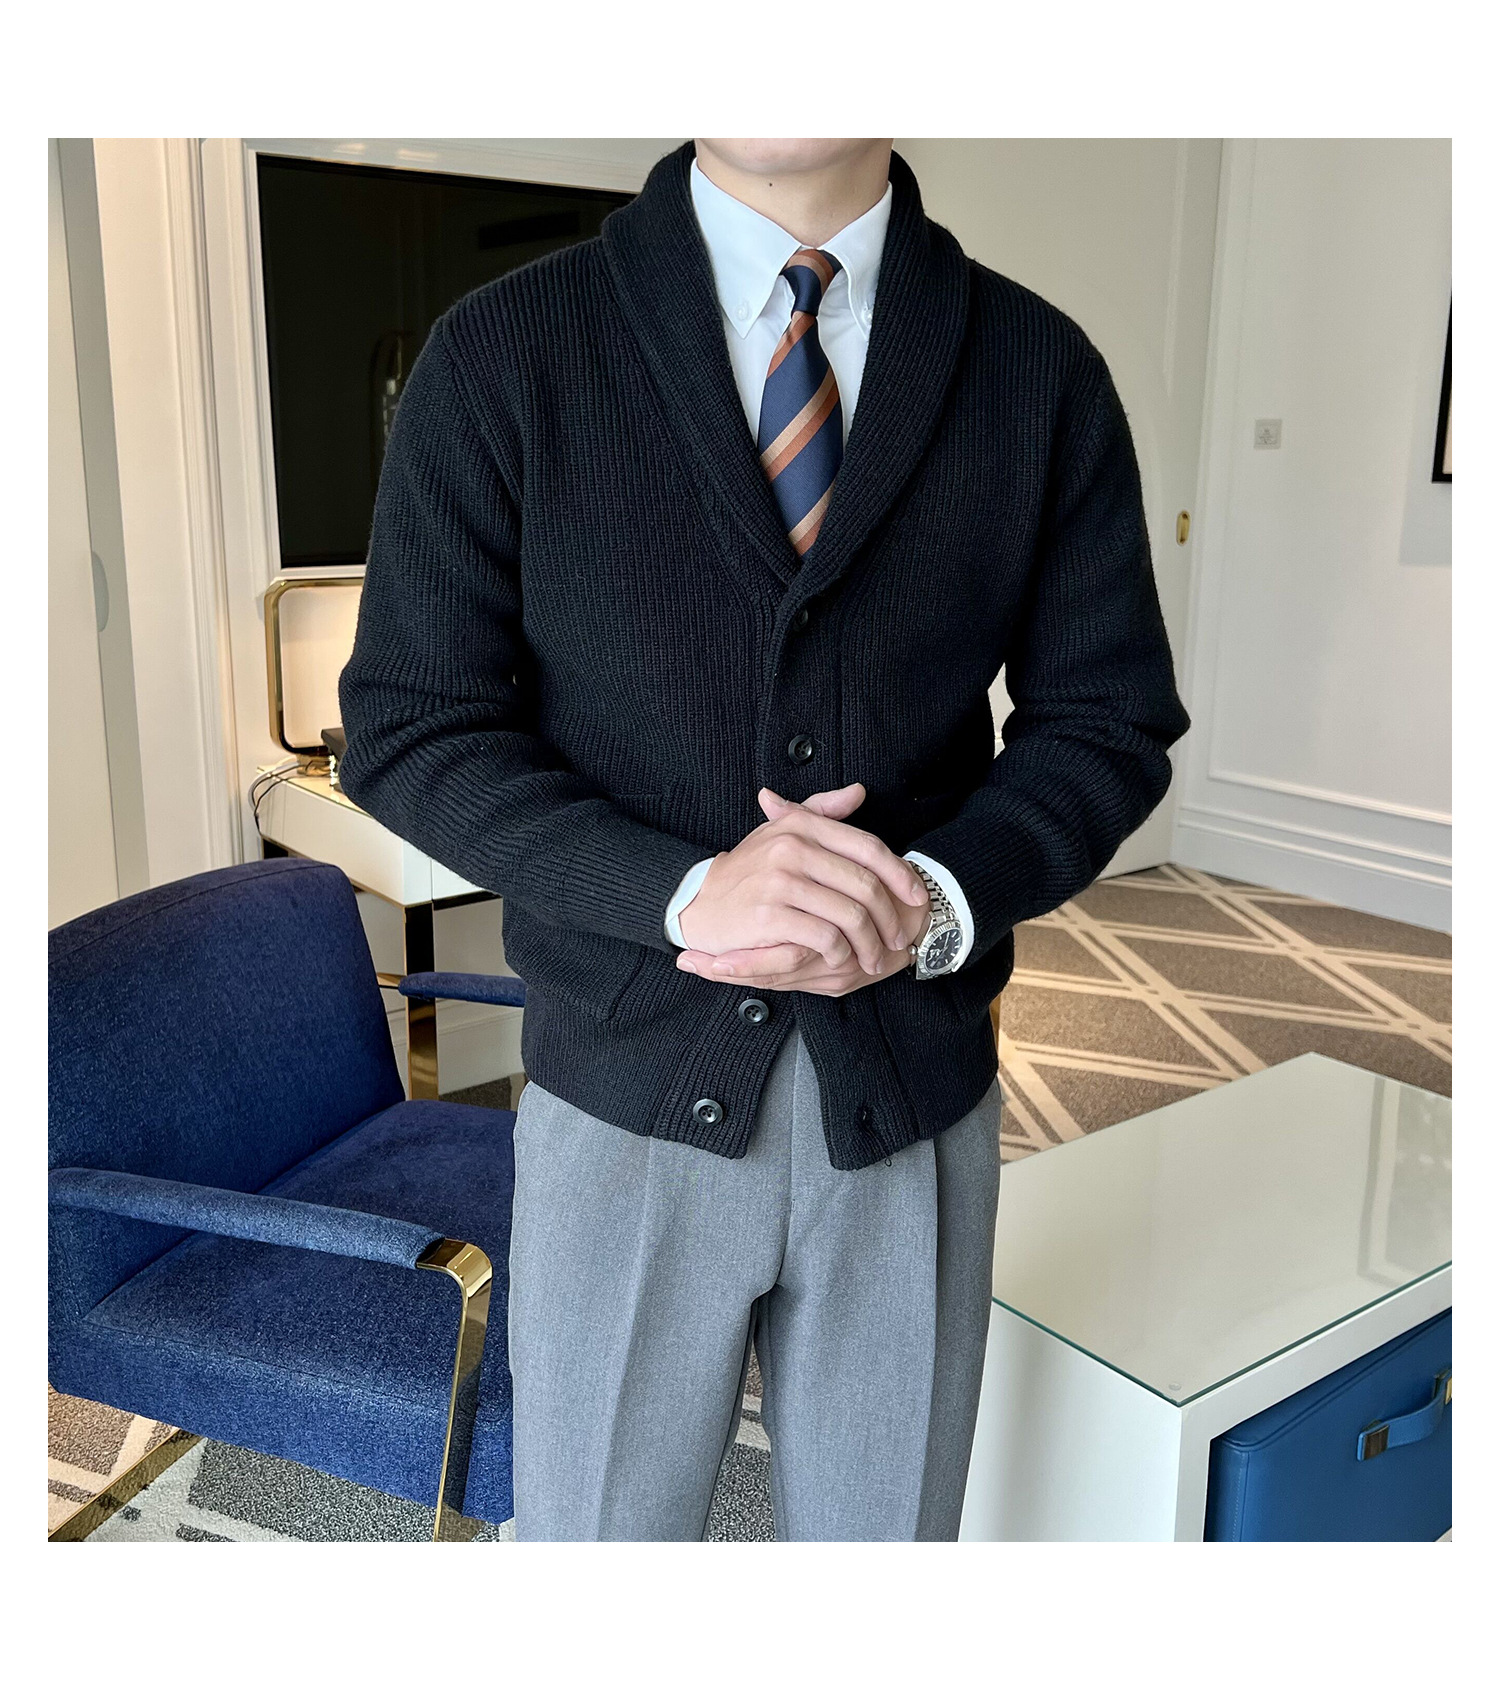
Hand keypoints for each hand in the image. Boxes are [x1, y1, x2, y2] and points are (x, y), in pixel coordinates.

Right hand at [676, 783, 930, 995]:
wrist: (699, 902)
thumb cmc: (747, 870)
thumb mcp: (780, 831)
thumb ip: (821, 810)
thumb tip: (858, 792)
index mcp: (801, 825)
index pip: (867, 847)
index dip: (899, 873)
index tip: (917, 895)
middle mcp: (792, 848)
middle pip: (865, 884)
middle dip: (890, 916)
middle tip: (900, 938)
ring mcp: (780, 882)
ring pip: (849, 914)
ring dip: (870, 943)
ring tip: (876, 957)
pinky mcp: (770, 915)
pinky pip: (824, 936)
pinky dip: (841, 952)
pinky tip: (843, 959)